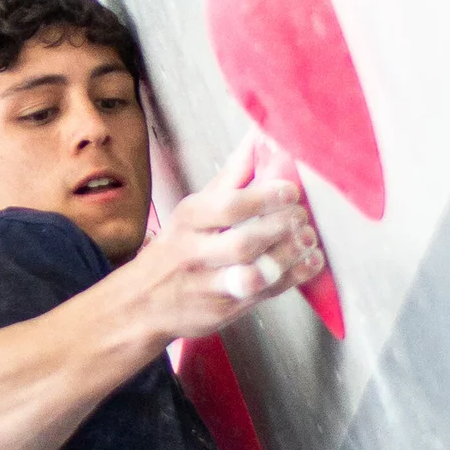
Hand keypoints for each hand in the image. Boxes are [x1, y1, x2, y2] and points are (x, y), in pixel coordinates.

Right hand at [131, 136, 325, 341]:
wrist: (140, 305)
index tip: (291, 191)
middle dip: (280, 228)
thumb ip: (229, 178)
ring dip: (288, 255)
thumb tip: (258, 139)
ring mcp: (209, 286)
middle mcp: (195, 253)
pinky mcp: (224, 310)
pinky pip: (263, 294)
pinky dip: (292, 277)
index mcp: (188, 221)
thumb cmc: (173, 251)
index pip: (228, 207)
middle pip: (243, 242)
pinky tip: (309, 263)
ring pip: (254, 274)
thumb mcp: (191, 211)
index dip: (265, 198)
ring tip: (308, 239)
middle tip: (302, 217)